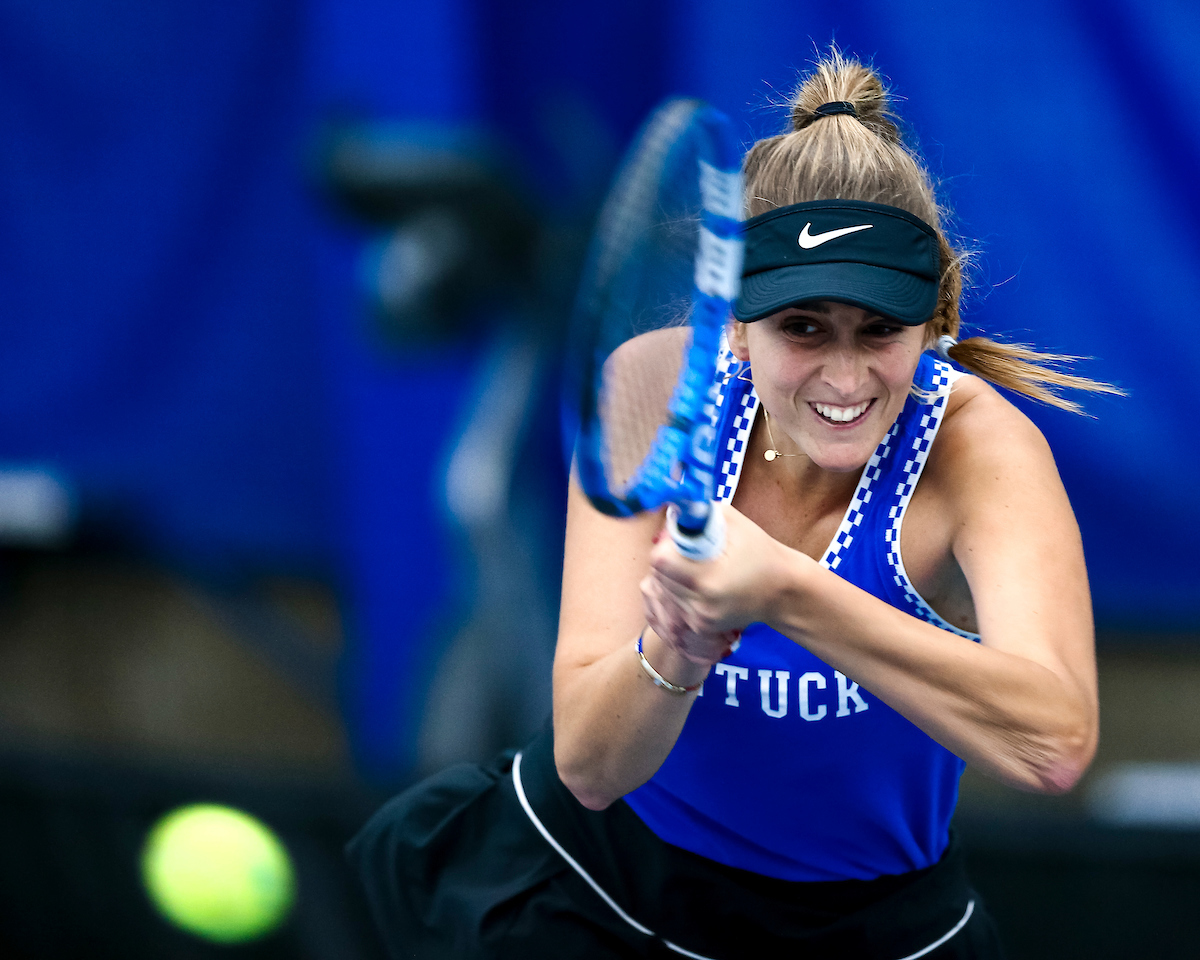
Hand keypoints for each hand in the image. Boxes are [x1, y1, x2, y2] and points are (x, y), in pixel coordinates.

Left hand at [640, 504, 801, 660]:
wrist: (783, 592)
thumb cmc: (760, 552)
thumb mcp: (734, 522)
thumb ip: (700, 513)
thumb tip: (673, 507)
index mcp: (709, 578)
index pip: (660, 561)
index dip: (666, 546)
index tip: (680, 540)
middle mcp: (701, 604)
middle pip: (658, 577)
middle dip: (667, 561)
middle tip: (686, 552)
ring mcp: (701, 619)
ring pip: (663, 593)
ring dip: (671, 578)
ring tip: (695, 568)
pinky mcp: (701, 627)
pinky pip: (674, 606)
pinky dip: (680, 592)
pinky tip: (699, 584)